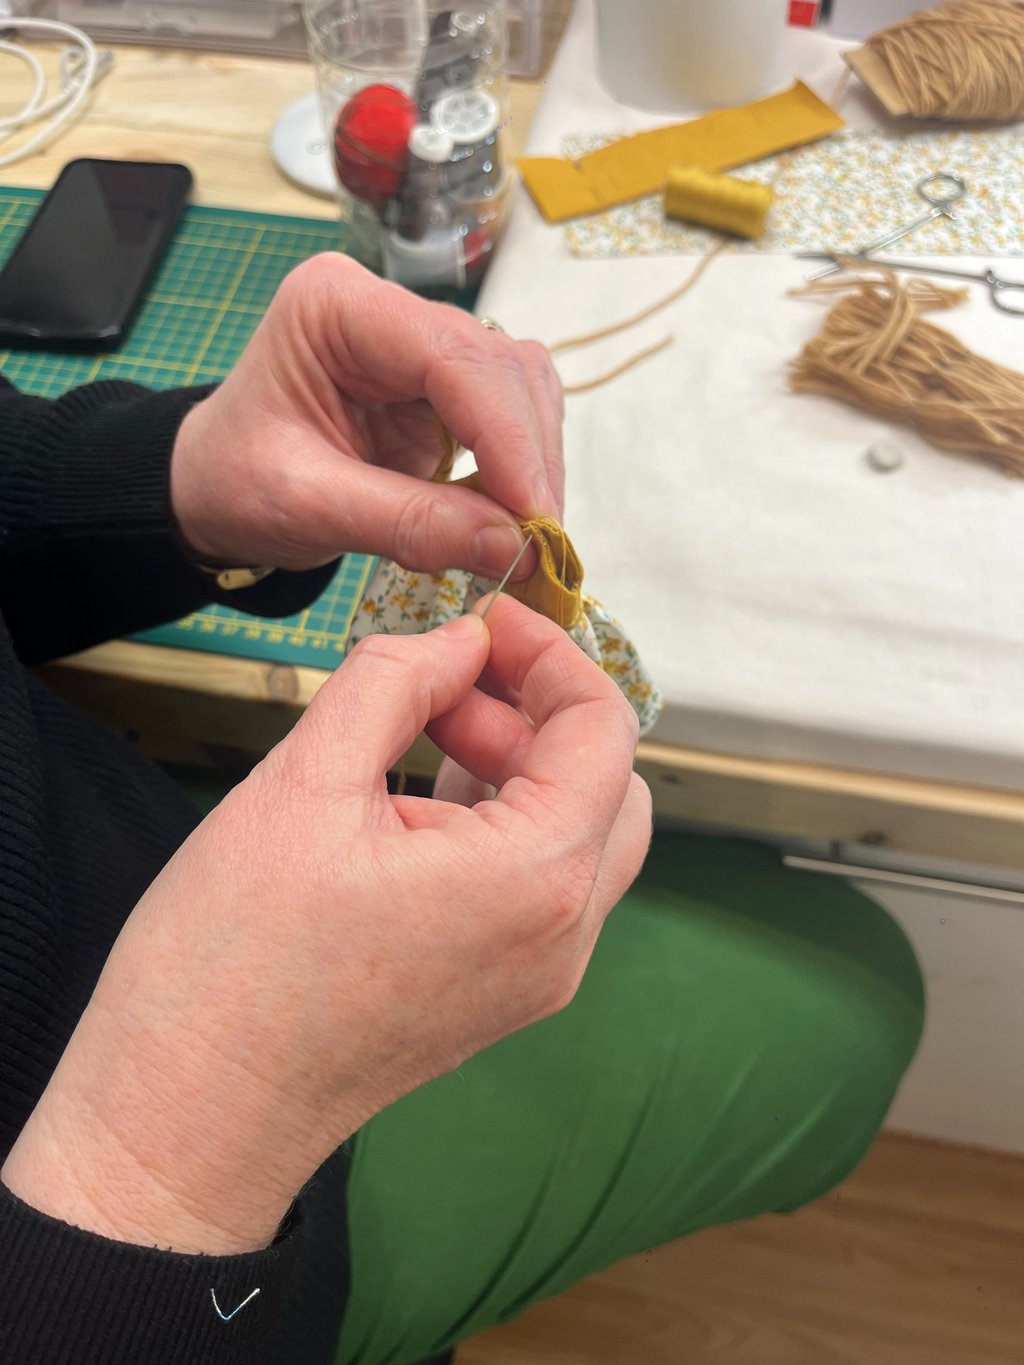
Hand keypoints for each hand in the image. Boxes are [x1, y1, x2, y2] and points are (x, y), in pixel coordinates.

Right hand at [2, 597, 649, 1254]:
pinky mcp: (498, 998)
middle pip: (606, 784)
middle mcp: (562, 936)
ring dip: (518, 767)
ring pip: (575, 836)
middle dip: (535, 712)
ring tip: (419, 730)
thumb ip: (396, 682)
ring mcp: (537, 978)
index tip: (485, 619)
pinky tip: (415, 798)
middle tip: (446, 680)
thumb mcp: (305, 782)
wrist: (188, 1118)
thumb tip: (458, 642)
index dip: (549, 654)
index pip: (602, 728)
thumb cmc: (231, 964)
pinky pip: (535, 887)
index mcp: (536, 878)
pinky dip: (499, 824)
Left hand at [169, 254, 563, 580]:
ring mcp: (420, 347)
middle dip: (528, 458)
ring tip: (530, 540)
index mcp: (338, 306)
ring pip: (518, 387)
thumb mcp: (307, 507)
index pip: (452, 357)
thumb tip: (514, 549)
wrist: (212, 489)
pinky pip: (508, 418)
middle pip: (499, 367)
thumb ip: (409, 524)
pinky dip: (521, 472)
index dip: (507, 439)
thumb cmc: (235, 483)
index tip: (536, 518)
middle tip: (543, 545)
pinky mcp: (442, 390)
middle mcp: (390, 311)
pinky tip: (513, 520)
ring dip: (536, 465)